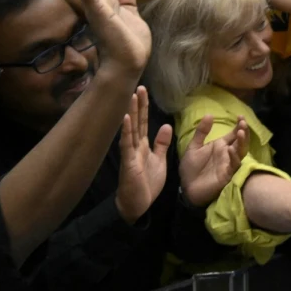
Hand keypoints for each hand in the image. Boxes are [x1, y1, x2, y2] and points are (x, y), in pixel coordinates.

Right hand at [114, 87, 171, 222]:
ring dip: (131, 113)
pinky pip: (127, 145)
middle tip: (140, 86)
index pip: (144, 122)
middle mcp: (135, 146)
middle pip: (137, 121)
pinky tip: (125, 119)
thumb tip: (165, 125)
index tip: (144, 91)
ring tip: (132, 96)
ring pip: (131, 129)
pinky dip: (126, 131)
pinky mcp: (129, 163)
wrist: (138, 204)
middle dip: (138, 104)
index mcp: (143, 145)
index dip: (144, 107)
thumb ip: (161, 143)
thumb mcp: (159, 159)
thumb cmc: (147, 183)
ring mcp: (130, 153)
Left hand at [179, 115, 248, 206]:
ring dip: (242, 142)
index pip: (234, 135)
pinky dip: (233, 157)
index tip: (240, 116)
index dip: (239, 126)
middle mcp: (227, 154)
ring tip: (241, 132)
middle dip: (244, 132)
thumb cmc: (191, 169)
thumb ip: (201, 132)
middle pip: (240, 142)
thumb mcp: (194, 147)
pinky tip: (230, 149)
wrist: (186, 188)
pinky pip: (233, 165)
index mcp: (220, 147)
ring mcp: (228, 164)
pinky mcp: (226, 175)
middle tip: (243, 122)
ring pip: (240, 152)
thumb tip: (210, 114)